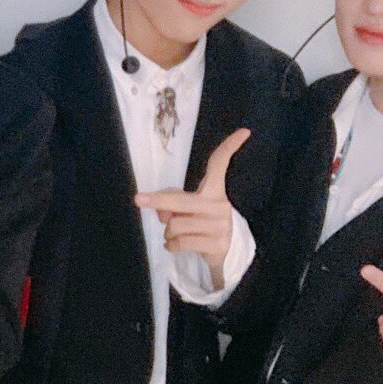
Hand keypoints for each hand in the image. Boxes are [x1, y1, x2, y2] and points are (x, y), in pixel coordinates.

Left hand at [134, 127, 249, 283]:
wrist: (225, 252)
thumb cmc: (201, 222)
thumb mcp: (189, 208)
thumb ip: (174, 203)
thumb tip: (160, 212)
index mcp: (215, 190)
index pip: (220, 164)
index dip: (229, 146)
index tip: (244, 131)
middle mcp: (219, 205)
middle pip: (181, 201)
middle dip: (158, 201)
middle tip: (138, 199)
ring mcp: (219, 225)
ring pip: (175, 225)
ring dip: (168, 232)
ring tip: (176, 234)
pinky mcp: (216, 244)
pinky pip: (180, 242)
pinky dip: (171, 245)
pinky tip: (174, 245)